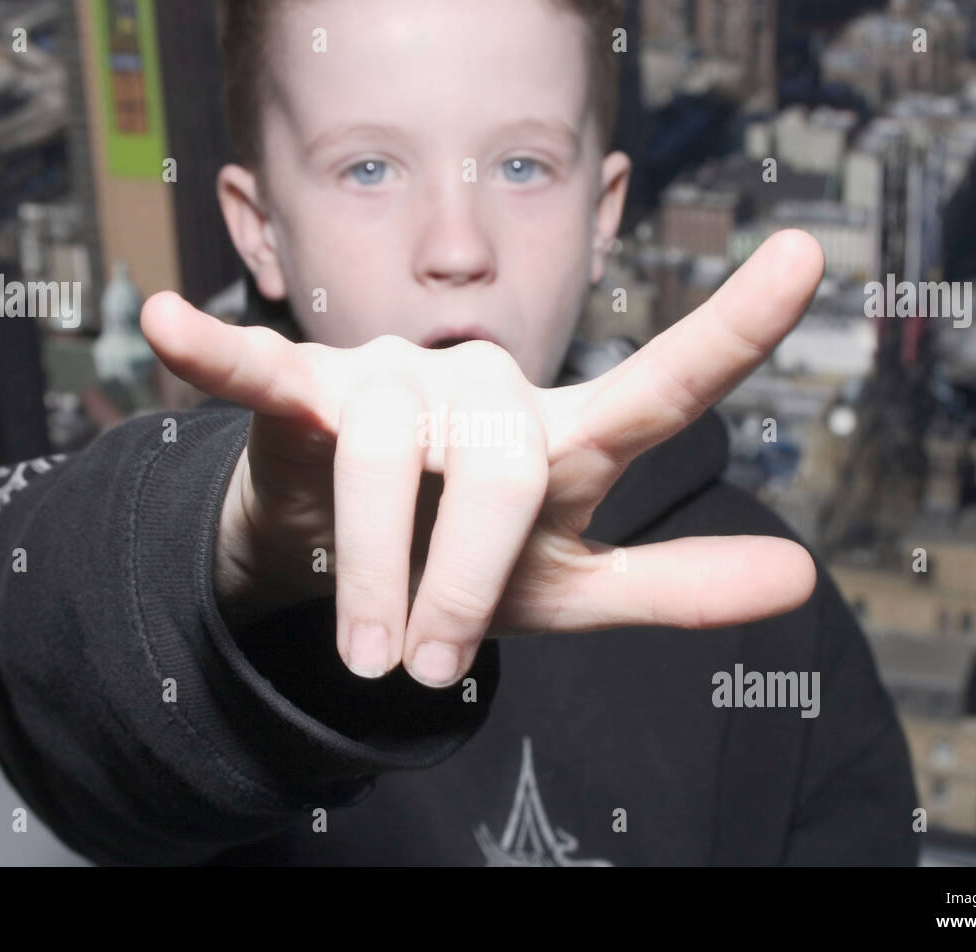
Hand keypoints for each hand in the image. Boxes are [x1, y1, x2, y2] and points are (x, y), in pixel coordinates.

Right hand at [141, 229, 823, 687]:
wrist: (349, 554)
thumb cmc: (467, 561)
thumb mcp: (573, 585)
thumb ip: (674, 583)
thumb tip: (800, 580)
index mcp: (561, 439)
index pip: (659, 388)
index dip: (733, 330)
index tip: (809, 255)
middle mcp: (487, 391)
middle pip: (503, 470)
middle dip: (466, 585)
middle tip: (435, 671)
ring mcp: (393, 382)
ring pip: (388, 460)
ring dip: (378, 575)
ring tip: (371, 649)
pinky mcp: (303, 391)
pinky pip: (262, 371)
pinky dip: (218, 356)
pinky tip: (165, 324)